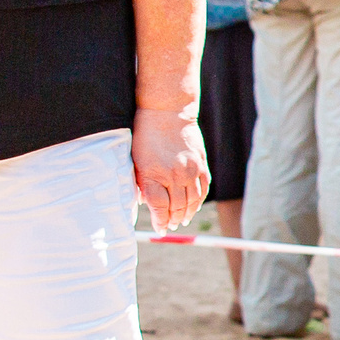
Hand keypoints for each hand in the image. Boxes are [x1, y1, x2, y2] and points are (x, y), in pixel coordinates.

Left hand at [133, 107, 209, 231]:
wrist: (167, 111)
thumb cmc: (146, 135)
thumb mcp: (136, 160)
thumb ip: (141, 183)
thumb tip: (144, 203)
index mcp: (154, 174)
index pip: (159, 207)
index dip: (160, 221)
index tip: (159, 228)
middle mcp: (174, 175)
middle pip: (176, 207)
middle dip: (173, 220)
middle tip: (170, 226)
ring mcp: (190, 170)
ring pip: (192, 201)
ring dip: (187, 213)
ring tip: (182, 220)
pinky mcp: (200, 163)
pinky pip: (203, 188)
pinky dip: (199, 200)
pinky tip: (194, 206)